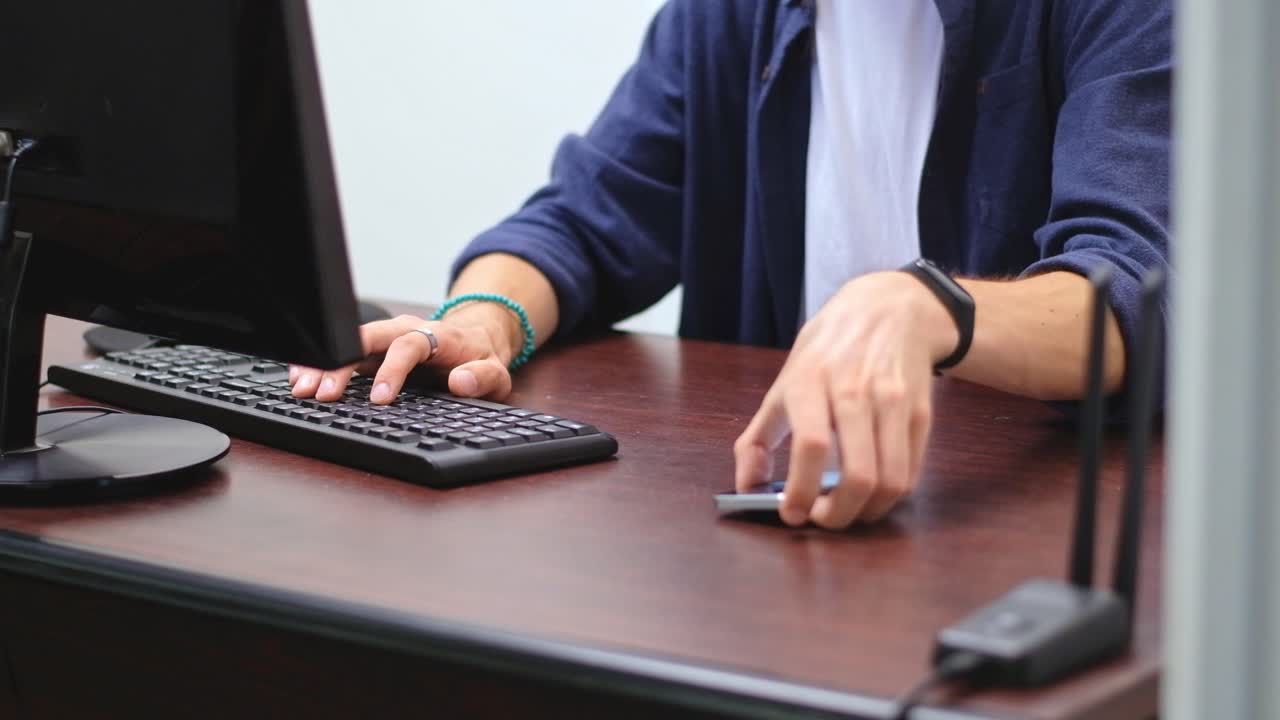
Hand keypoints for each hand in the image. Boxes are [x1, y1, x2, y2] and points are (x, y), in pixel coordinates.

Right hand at [289, 312, 516, 404]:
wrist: (476, 340)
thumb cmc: (482, 357)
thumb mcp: (496, 371)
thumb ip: (483, 377)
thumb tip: (461, 381)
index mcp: (434, 334)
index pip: (408, 345)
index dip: (392, 370)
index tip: (380, 398)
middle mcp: (404, 331)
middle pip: (367, 338)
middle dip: (341, 363)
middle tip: (322, 393)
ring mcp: (385, 340)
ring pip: (350, 345)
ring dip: (324, 365)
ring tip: (302, 388)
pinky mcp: (373, 353)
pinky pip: (345, 355)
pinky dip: (323, 366)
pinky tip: (302, 379)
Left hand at [732, 271, 959, 528]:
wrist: (887, 310)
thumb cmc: (827, 351)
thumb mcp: (783, 384)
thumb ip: (758, 438)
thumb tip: (747, 486)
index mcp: (810, 382)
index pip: (811, 445)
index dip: (800, 489)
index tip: (792, 514)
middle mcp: (855, 391)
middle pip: (859, 474)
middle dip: (838, 514)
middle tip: (821, 519)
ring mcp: (893, 402)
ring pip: (891, 481)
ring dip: (867, 512)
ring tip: (846, 511)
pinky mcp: (921, 413)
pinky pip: (910, 472)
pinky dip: (889, 496)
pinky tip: (870, 493)